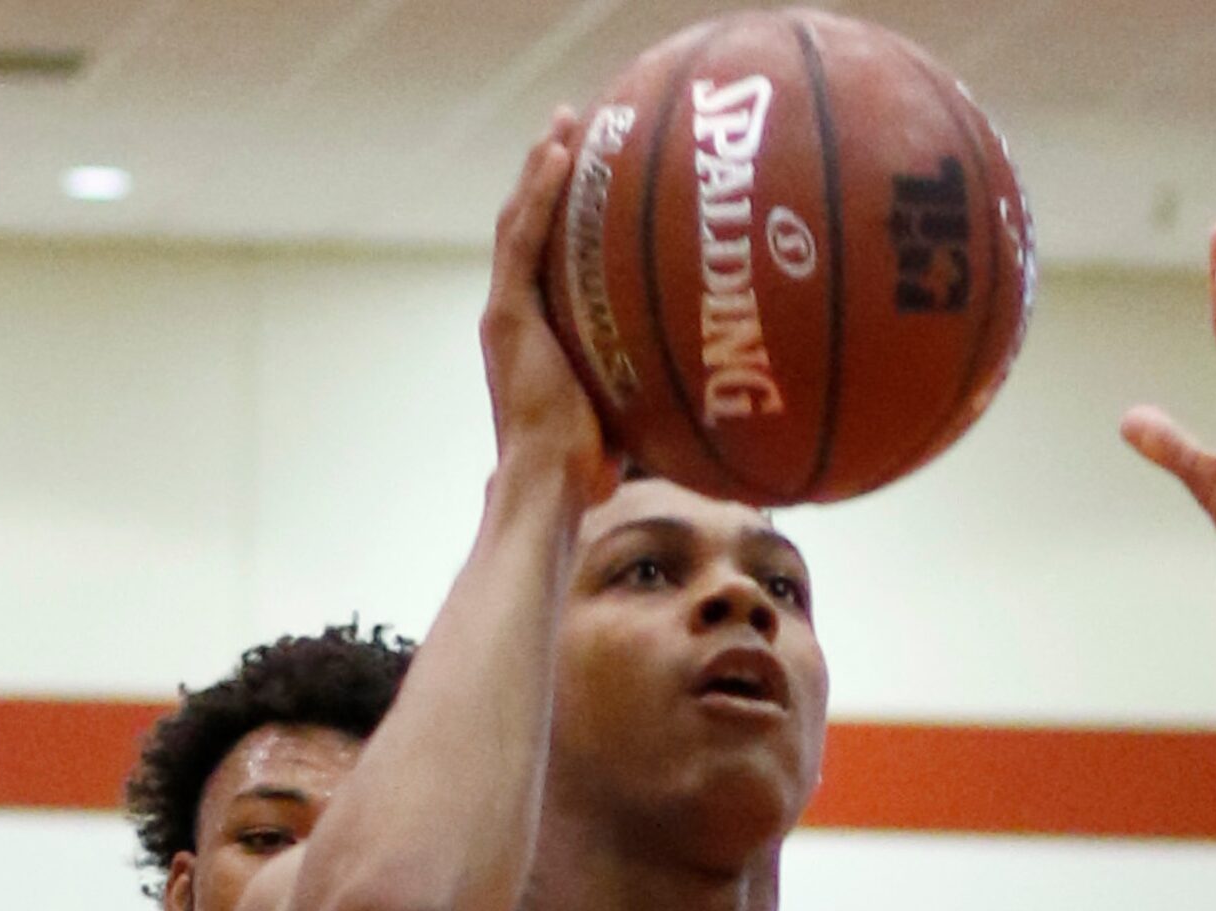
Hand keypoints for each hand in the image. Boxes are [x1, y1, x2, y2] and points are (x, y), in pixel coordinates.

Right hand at [480, 112, 616, 502]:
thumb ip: (651, 394)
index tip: (591, 181)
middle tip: (574, 130)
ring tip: (564, 122)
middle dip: (547, 177)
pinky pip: (522, 238)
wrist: (551, 482)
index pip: (546, 262)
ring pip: (518, 222)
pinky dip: (539, 193)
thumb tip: (708, 402)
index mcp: (536, 336)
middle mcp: (515, 317)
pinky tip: (560, 154)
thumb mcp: (627, 417)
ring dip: (540, 167)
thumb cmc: (589, 470)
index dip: (562, 219)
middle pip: (528, 229)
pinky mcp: (507, 314)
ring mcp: (507, 313)